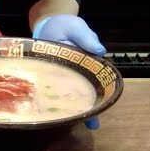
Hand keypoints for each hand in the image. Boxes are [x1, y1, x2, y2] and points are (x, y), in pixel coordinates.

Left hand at [32, 14, 105, 129]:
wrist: (47, 25)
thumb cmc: (65, 26)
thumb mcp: (77, 28)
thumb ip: (87, 37)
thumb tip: (99, 51)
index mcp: (88, 65)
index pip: (98, 81)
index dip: (101, 94)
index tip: (102, 105)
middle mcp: (77, 75)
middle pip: (85, 93)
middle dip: (89, 109)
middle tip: (92, 124)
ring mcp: (62, 79)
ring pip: (68, 97)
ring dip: (71, 110)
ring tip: (73, 125)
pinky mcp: (48, 79)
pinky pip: (51, 92)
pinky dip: (51, 102)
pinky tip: (51, 115)